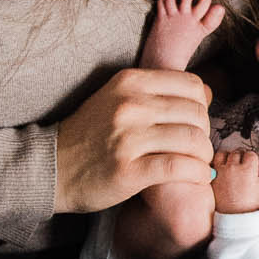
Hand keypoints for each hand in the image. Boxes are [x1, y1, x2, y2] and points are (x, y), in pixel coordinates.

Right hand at [52, 68, 213, 212]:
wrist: (51, 168)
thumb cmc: (90, 135)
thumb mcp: (117, 99)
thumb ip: (157, 93)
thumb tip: (207, 93)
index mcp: (130, 82)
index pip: (191, 85)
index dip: (202, 105)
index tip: (195, 122)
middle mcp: (130, 105)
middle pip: (196, 113)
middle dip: (205, 133)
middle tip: (198, 147)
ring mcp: (128, 137)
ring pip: (192, 140)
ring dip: (204, 155)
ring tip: (199, 162)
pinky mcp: (128, 170)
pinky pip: (179, 167)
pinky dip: (197, 173)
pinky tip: (199, 177)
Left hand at [213, 149, 258, 214]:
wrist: (234, 215)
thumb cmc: (248, 204)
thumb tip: (258, 164)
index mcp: (247, 169)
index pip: (251, 154)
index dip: (252, 158)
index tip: (252, 162)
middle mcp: (233, 168)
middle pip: (237, 152)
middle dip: (241, 156)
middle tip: (243, 163)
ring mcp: (221, 171)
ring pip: (223, 153)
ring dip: (228, 156)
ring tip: (231, 163)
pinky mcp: (212, 176)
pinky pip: (213, 163)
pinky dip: (217, 164)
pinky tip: (222, 169)